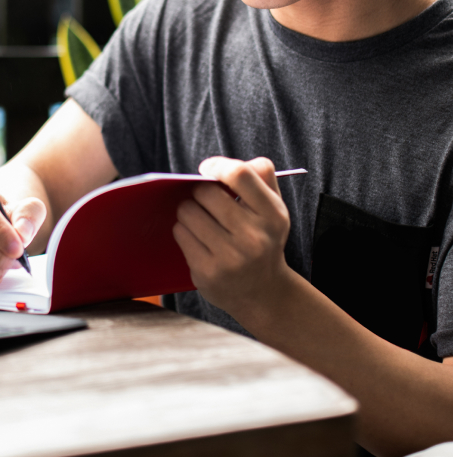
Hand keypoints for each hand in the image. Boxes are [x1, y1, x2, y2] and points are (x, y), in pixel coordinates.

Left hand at [172, 156, 291, 317]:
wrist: (263, 293)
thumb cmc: (264, 239)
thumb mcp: (274, 209)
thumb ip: (262, 177)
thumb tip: (231, 162)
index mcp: (272, 215)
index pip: (239, 174)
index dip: (217, 166)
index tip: (208, 169)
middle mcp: (253, 237)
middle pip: (206, 192)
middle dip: (200, 191)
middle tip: (205, 200)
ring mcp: (230, 257)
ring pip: (188, 211)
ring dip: (189, 210)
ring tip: (201, 219)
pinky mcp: (207, 273)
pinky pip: (181, 233)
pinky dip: (184, 230)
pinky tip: (197, 238)